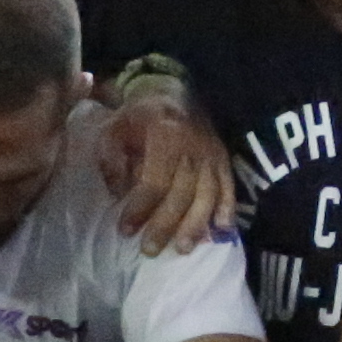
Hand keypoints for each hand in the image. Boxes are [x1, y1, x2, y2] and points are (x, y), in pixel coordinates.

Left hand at [95, 88, 239, 250]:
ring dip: (195, 224)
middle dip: (165, 225)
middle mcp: (192, 146)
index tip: (125, 229)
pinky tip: (221, 231)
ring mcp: (211, 154)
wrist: (172, 91)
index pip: (154, 180)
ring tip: (183, 249)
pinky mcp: (223, 159)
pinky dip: (227, 210)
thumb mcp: (114, 131)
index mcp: (164, 135)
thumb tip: (118, 194)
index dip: (140, 207)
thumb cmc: (138, 117)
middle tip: (149, 250)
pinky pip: (228, 187)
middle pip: (181, 193)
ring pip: (206, 195)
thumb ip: (112, 161)